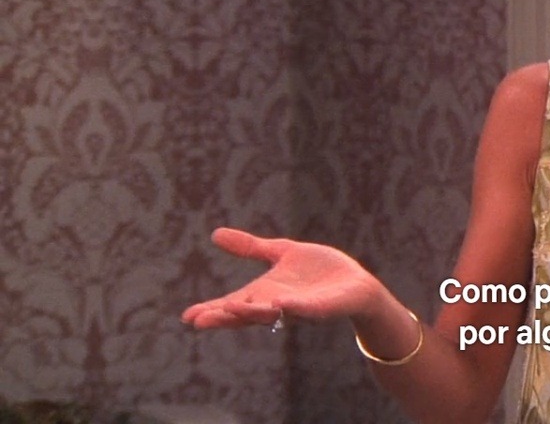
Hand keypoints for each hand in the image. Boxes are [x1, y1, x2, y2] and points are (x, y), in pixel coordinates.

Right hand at [182, 227, 384, 328]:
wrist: (356, 284)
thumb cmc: (319, 271)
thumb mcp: (281, 253)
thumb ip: (251, 247)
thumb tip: (215, 234)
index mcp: (266, 292)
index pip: (235, 302)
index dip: (213, 309)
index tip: (188, 317)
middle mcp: (278, 304)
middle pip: (247, 313)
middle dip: (225, 316)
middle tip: (198, 321)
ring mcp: (300, 307)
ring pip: (273, 313)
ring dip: (253, 311)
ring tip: (232, 307)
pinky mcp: (323, 307)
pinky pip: (307, 309)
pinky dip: (295, 307)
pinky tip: (282, 303)